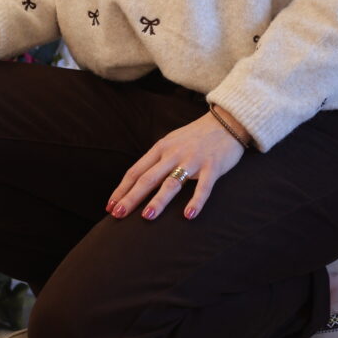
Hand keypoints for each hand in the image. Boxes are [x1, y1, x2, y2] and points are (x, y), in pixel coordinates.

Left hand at [106, 108, 248, 220]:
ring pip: (172, 182)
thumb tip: (137, 182)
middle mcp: (173, 153)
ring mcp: (193, 159)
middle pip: (148, 178)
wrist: (226, 121)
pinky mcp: (213, 165)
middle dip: (131, 197)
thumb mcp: (172, 142)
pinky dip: (196, 200)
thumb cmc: (196, 136)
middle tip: (118, 215)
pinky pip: (204, 186)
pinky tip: (188, 215)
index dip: (122, 189)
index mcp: (161, 148)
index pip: (136, 171)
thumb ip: (157, 160)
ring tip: (147, 217)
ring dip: (159, 200)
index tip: (110, 206)